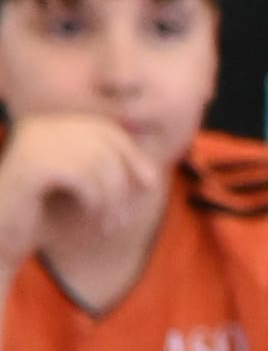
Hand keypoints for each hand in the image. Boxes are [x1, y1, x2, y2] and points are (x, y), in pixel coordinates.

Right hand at [0, 101, 165, 266]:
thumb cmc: (39, 216)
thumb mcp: (78, 188)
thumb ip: (105, 171)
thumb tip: (152, 171)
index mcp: (47, 126)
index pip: (103, 129)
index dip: (131, 154)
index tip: (150, 183)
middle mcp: (38, 127)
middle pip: (103, 142)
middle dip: (125, 179)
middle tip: (125, 215)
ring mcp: (32, 144)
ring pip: (98, 162)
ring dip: (113, 199)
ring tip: (110, 224)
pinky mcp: (32, 166)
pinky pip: (83, 177)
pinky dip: (97, 203)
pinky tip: (93, 221)